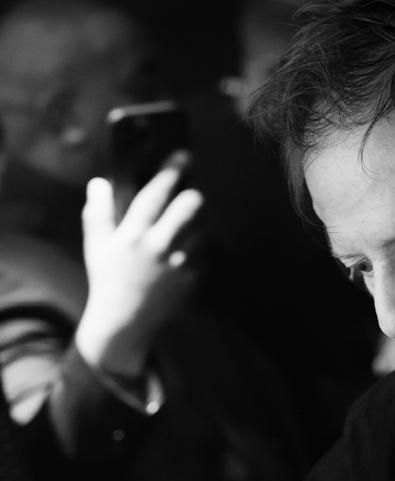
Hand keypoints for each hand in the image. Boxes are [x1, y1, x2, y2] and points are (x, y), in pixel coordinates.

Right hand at [75, 151, 203, 377]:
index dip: (171, 170)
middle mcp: (158, 246)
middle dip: (193, 195)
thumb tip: (99, 182)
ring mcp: (179, 264)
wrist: (125, 320)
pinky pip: (207, 254)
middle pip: (190, 206)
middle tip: (191, 195)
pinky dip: (203, 249)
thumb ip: (98, 211)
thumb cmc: (108, 278)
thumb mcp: (97, 245)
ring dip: (200, 224)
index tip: (182, 155)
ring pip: (204, 229)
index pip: (156, 193)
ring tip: (191, 226)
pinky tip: (193, 250)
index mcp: (133, 233)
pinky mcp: (192, 279)